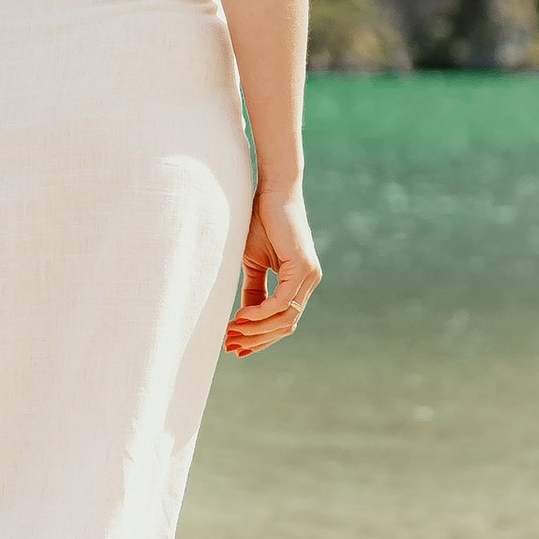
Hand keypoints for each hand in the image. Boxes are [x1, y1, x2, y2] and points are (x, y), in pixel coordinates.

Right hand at [225, 181, 318, 357]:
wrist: (272, 191)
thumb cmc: (261, 222)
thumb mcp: (253, 263)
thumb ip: (254, 291)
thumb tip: (245, 318)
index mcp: (300, 282)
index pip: (284, 320)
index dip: (260, 337)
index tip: (236, 346)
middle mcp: (309, 281)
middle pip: (285, 326)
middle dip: (256, 339)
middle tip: (230, 345)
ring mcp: (309, 276)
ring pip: (284, 319)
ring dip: (256, 330)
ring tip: (231, 331)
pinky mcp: (302, 268)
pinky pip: (281, 302)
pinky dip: (261, 313)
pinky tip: (241, 317)